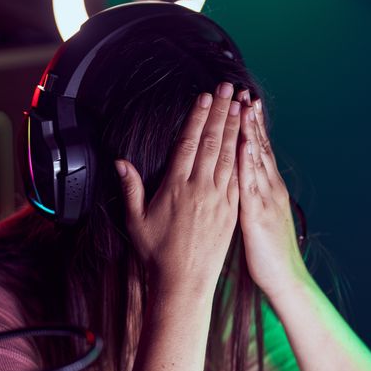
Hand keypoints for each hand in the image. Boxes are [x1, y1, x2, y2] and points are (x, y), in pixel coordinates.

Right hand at [116, 82, 241, 295]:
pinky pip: (240, 176)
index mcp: (176, 187)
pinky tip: (249, 139)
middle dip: (222, 112)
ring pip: (230, 155)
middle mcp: (200, 189)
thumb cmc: (156, 252)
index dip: (198, 117)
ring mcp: (219, 199)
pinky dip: (245, 155)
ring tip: (241, 104)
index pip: (189, 143)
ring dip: (236, 127)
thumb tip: (120, 162)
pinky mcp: (232, 211)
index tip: (205, 96)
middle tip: (229, 88)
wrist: (183, 282)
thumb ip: (130, 188)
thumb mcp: (136, 220)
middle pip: (213, 142)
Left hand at [237, 93, 308, 296]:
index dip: (251, 127)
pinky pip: (251, 184)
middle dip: (250, 119)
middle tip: (243, 91)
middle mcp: (270, 189)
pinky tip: (243, 145)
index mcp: (268, 190)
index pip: (258, 151)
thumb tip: (243, 186)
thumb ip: (252, 200)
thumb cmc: (268, 255)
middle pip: (259, 147)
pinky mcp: (258, 215)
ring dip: (250, 132)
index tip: (245, 102)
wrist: (284, 279)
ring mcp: (266, 199)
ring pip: (257, 160)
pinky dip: (248, 163)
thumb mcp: (260, 221)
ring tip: (243, 106)